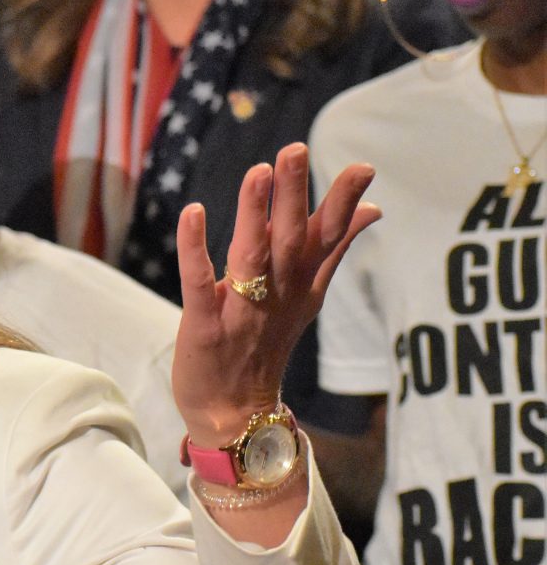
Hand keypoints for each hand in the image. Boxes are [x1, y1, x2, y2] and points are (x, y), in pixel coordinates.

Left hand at [171, 143, 379, 445]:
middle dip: (294, 195)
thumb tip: (371, 210)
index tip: (363, 167)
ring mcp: (242, 310)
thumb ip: (333, 251)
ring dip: (254, 213)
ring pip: (251, 255)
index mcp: (302, 286)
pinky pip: (199, 282)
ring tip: (258, 171)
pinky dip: (196, 248)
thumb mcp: (306, 298)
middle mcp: (278, 294)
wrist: (234, 415)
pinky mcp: (204, 325)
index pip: (328, 239)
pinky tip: (194, 212)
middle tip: (295, 149)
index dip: (344, 204)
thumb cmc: (265, 347)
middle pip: (291, 239)